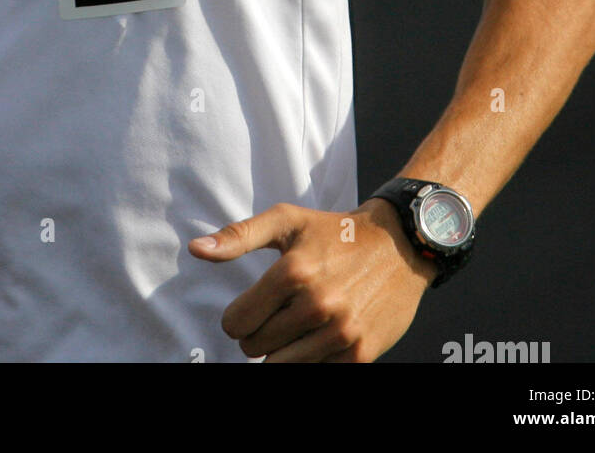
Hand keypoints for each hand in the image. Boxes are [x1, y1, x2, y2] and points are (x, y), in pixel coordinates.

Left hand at [189, 198, 435, 360]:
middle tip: (275, 317)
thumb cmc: (334, 232)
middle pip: (256, 347)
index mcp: (293, 272)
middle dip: (257, 336)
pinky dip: (308, 361)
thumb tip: (195, 250)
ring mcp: (341, 332)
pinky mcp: (360, 354)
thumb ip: (237, 236)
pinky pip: (314, 374)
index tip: (249, 310)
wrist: (399, 246)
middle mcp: (317, 304)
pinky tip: (316, 338)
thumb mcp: (286, 221)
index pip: (237, 321)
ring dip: (279, 353)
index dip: (237, 319)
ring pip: (281, 367)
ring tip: (292, 329)